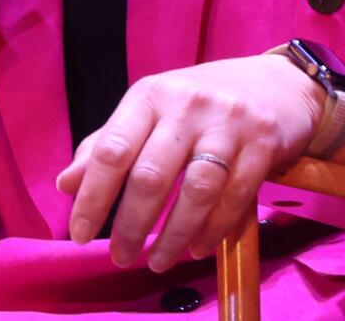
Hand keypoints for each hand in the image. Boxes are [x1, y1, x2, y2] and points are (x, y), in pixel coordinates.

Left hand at [55, 54, 325, 271]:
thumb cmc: (201, 102)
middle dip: (131, 226)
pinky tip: (196, 247)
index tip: (79, 234)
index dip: (92, 197)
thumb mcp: (151, 110)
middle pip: (151, 175)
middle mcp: (188, 105)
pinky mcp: (264, 142)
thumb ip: (108, 144)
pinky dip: (213, 230)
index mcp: (151, 95)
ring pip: (195, 191)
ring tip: (158, 261)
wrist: (278, 83)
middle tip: (121, 257)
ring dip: (173, 236)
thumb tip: (66, 184)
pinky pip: (234, 197)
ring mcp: (229, 123)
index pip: (112, 150)